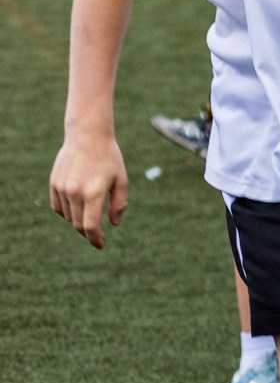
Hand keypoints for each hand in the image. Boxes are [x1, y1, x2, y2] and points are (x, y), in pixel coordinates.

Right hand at [50, 131, 128, 249]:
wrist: (87, 136)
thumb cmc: (109, 158)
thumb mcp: (122, 180)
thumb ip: (119, 204)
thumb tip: (114, 224)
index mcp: (93, 193)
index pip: (90, 226)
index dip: (95, 239)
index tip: (101, 245)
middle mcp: (74, 192)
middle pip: (78, 224)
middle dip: (88, 234)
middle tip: (98, 238)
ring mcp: (61, 188)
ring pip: (68, 216)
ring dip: (78, 223)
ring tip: (90, 222)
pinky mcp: (54, 183)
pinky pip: (58, 206)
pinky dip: (67, 213)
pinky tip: (76, 212)